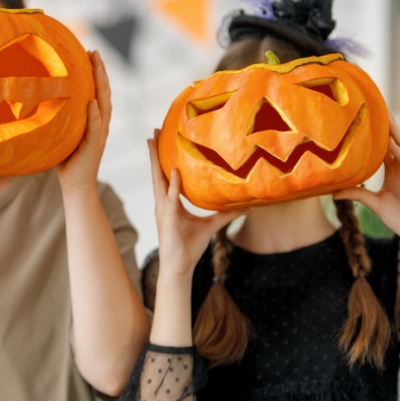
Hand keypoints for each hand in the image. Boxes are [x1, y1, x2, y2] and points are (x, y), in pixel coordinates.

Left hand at [58, 51, 109, 193]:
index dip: (96, 72)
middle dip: (101, 72)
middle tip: (95, 52)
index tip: (90, 53)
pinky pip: (96, 129)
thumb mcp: (61, 132)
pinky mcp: (93, 147)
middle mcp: (100, 124)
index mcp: (94, 119)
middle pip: (104, 93)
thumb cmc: (66, 159)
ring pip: (104, 106)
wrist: (75, 184)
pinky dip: (95, 116)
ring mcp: (99, 135)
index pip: (97, 91)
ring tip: (98, 68)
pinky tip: (92, 103)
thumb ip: (57, 117)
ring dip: (101, 87)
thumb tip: (35, 99)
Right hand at [149, 132, 244, 276]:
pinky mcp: (167, 218)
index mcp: (169, 202)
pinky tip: (175, 172)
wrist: (180, 266)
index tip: (162, 141)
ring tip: (154, 144)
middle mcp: (163, 203)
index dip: (163, 159)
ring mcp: (163, 210)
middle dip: (154, 153)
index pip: (164, 176)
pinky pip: (170, 198)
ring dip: (156, 162)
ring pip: (158, 180)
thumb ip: (226, 214)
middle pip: (157, 173)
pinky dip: (173, 185)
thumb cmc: (190, 247)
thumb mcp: (211, 225)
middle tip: (153, 133)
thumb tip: (247, 206)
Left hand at [334, 112, 399, 247]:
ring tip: (387, 117)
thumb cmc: (399, 217)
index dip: (376, 133)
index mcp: (394, 169)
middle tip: (378, 107)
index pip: (385, 146)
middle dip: (388, 125)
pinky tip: (394, 145)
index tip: (365, 118)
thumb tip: (333, 193)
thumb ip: (356, 194)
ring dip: (396, 133)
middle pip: (395, 141)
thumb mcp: (373, 203)